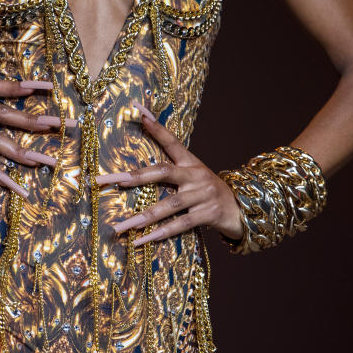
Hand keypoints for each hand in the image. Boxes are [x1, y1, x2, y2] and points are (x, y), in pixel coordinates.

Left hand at [96, 102, 243, 245]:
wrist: (242, 210)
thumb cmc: (207, 192)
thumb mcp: (193, 175)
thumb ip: (170, 169)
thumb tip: (138, 167)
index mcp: (190, 163)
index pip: (171, 141)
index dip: (156, 127)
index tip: (138, 113)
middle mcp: (196, 175)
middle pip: (162, 172)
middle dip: (134, 177)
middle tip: (110, 180)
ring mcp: (203, 195)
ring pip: (169, 205)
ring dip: (143, 216)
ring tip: (121, 226)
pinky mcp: (208, 214)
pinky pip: (181, 224)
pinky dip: (161, 233)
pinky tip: (143, 240)